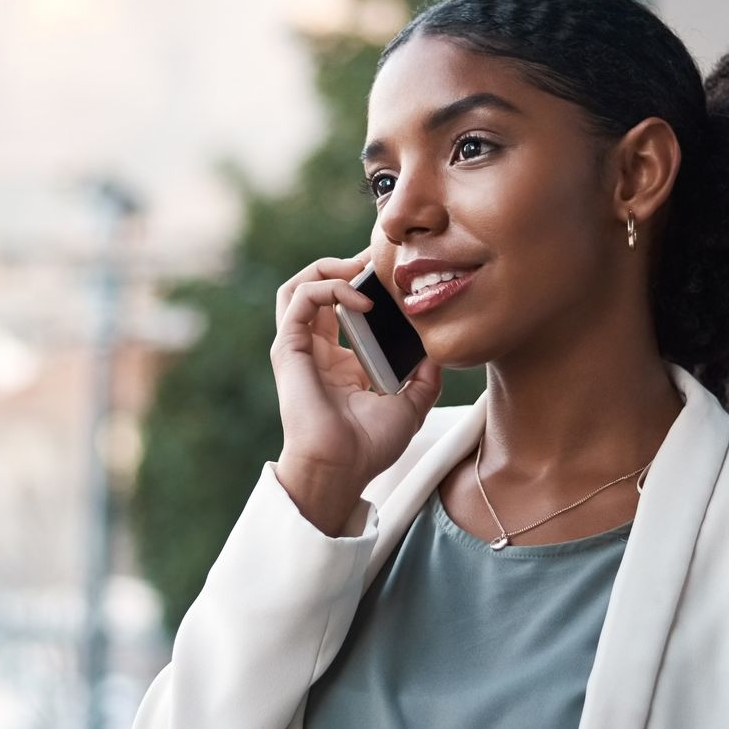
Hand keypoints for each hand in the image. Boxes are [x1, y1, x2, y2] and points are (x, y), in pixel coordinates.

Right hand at [269, 247, 442, 529]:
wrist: (342, 469)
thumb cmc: (368, 447)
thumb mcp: (410, 406)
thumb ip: (424, 379)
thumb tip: (439, 354)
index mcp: (340, 362)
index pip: (345, 308)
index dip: (366, 284)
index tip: (395, 276)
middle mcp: (316, 351)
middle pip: (319, 289)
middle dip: (346, 266)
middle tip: (377, 259)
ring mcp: (299, 348)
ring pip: (300, 286)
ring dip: (329, 268)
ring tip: (360, 267)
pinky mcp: (289, 348)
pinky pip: (302, 298)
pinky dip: (330, 287)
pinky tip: (361, 298)